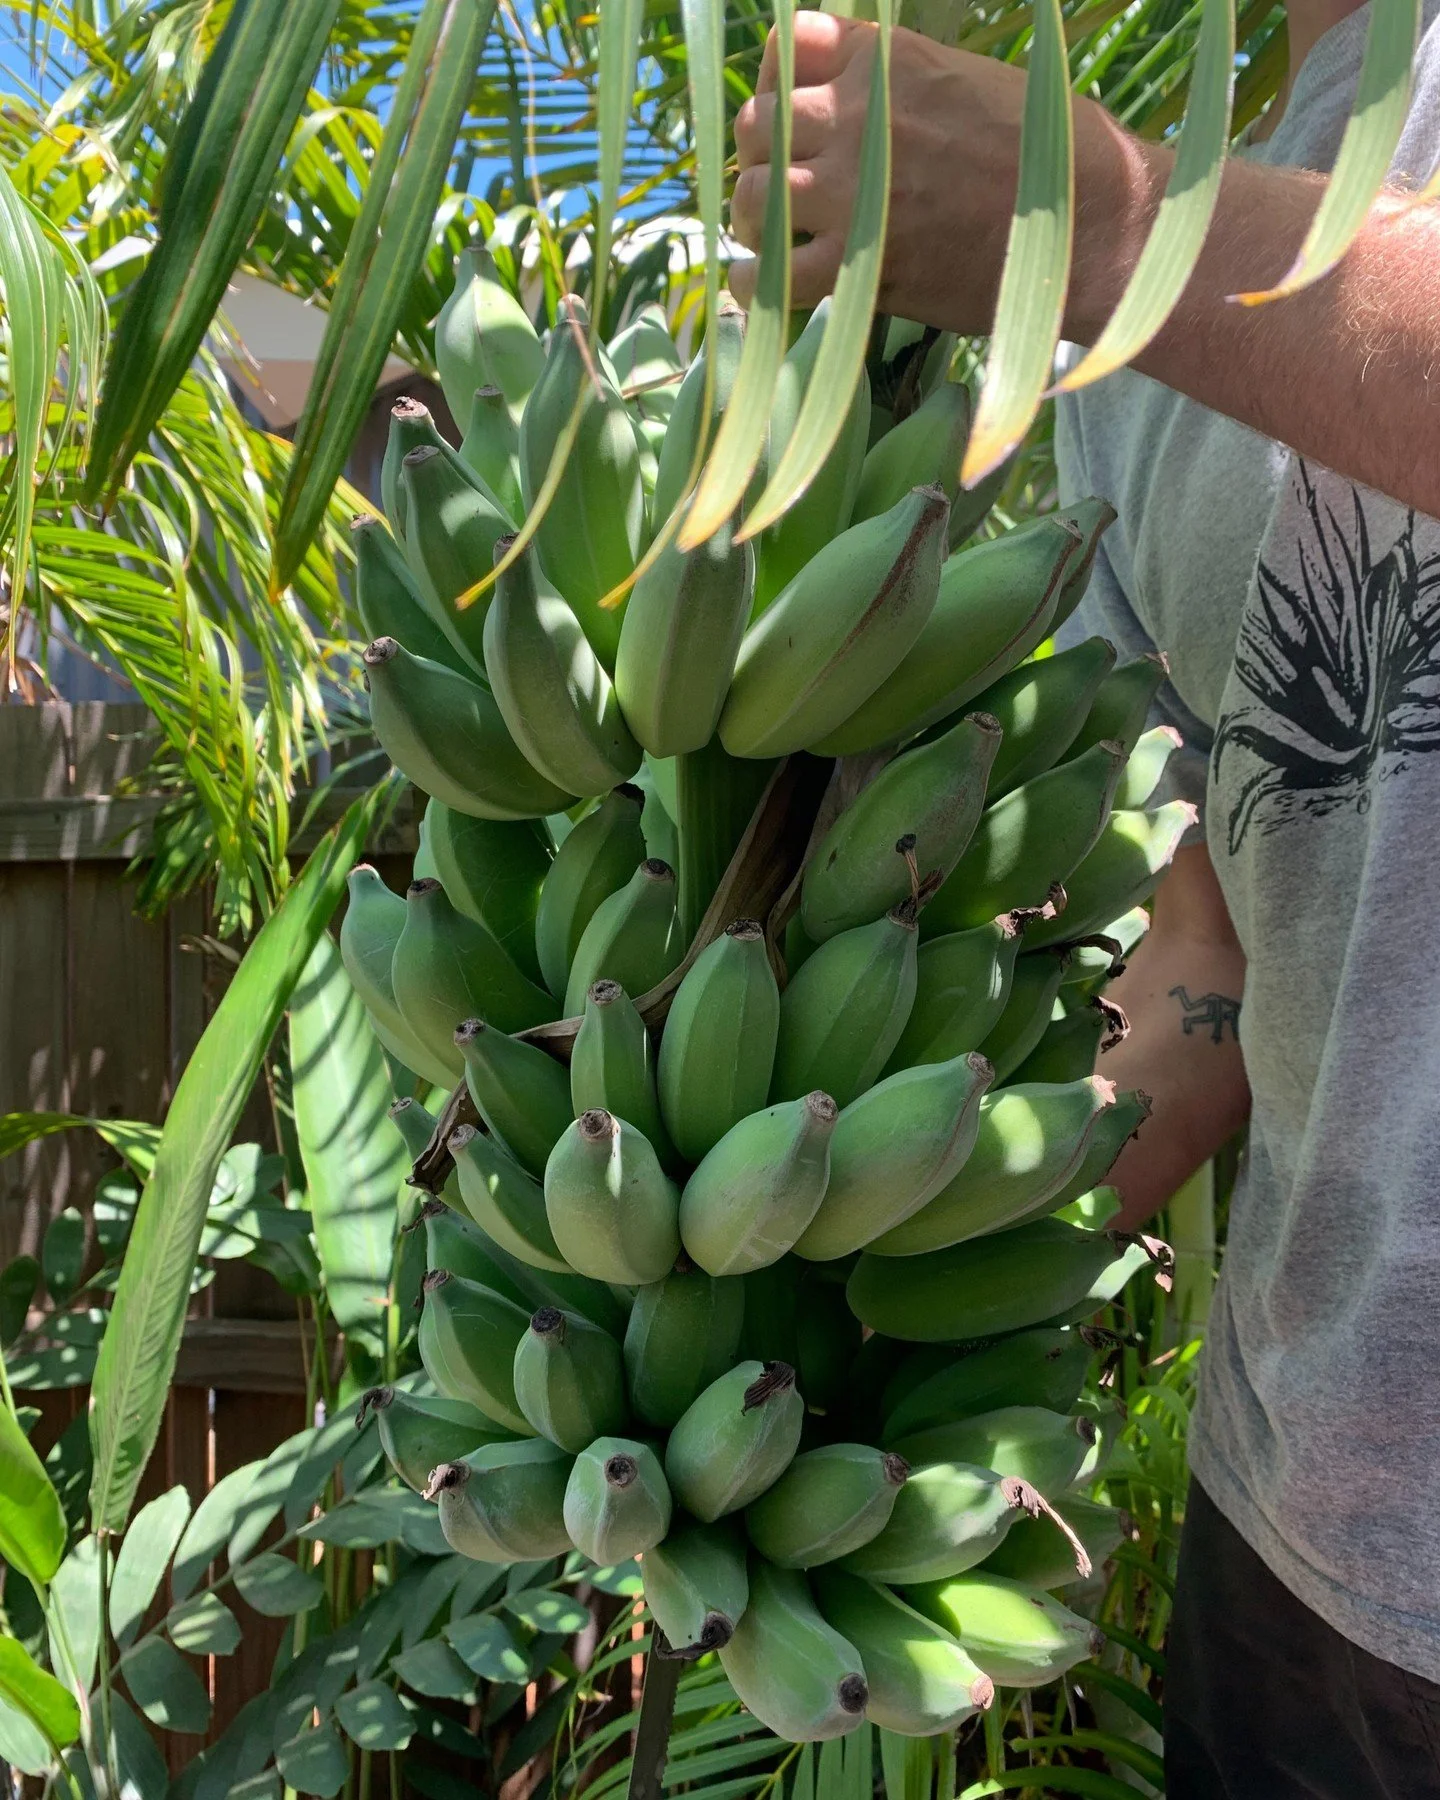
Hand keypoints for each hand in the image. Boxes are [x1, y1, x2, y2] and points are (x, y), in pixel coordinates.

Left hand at [729, 13, 1147, 338]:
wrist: (1092, 229)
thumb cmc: (1055, 157)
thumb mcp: (976, 83)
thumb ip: (908, 85)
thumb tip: (875, 104)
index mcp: (887, 60)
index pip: (790, 45)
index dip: (780, 83)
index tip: (793, 118)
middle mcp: (858, 116)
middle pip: (758, 124)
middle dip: (762, 156)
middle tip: (779, 188)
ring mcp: (852, 192)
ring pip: (753, 194)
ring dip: (754, 218)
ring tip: (770, 238)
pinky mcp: (857, 263)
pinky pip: (770, 273)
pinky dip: (754, 283)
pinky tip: (759, 287)